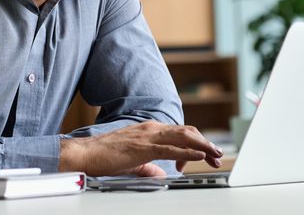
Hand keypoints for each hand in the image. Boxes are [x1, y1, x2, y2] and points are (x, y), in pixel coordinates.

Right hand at [59, 121, 222, 175]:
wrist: (86, 153)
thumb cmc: (105, 156)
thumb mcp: (133, 162)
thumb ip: (149, 167)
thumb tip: (162, 174)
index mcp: (149, 130)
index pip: (179, 133)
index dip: (196, 143)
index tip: (205, 155)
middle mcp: (151, 128)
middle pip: (186, 132)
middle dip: (205, 143)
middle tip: (217, 155)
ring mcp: (148, 136)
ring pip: (183, 137)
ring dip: (202, 145)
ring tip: (215, 154)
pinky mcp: (143, 147)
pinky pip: (171, 148)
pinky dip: (188, 151)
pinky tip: (199, 155)